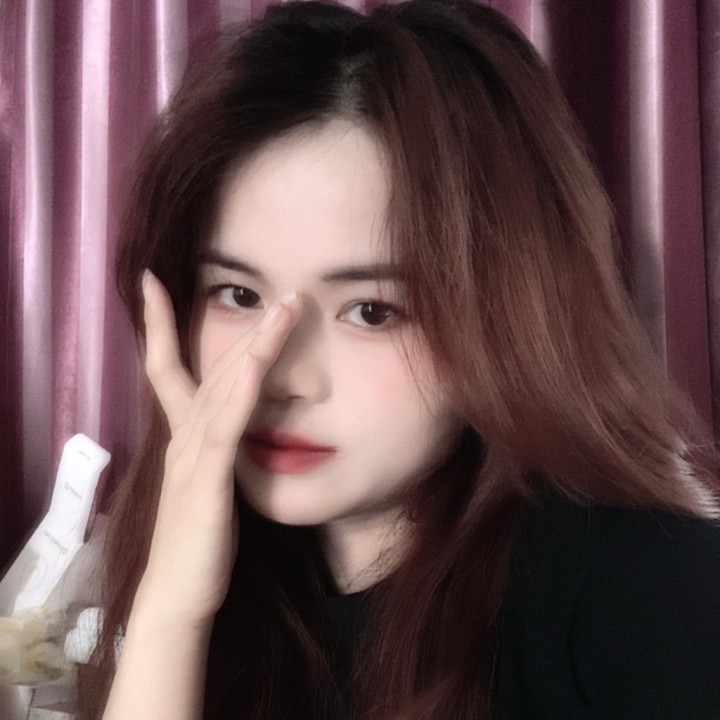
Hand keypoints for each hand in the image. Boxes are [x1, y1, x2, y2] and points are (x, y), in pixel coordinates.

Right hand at [133, 270, 298, 627]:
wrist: (176, 595)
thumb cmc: (198, 541)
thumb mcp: (209, 483)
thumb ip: (221, 449)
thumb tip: (244, 422)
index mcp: (184, 436)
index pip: (166, 367)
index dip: (159, 324)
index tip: (153, 282)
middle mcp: (183, 437)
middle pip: (211, 367)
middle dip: (244, 326)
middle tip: (276, 290)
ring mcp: (192, 457)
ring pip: (222, 388)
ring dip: (255, 345)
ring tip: (284, 308)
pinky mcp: (205, 483)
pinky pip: (225, 429)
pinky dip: (240, 393)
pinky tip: (258, 366)